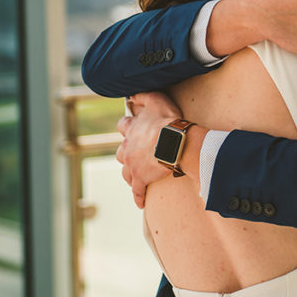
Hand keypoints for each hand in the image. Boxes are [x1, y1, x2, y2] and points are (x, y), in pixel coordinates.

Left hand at [115, 91, 181, 207]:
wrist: (175, 142)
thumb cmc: (168, 121)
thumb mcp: (156, 100)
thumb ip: (144, 95)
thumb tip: (132, 94)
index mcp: (132, 129)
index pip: (123, 126)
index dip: (128, 126)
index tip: (131, 128)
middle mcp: (128, 147)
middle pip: (121, 152)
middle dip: (126, 153)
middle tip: (135, 155)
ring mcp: (133, 165)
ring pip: (126, 172)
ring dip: (130, 174)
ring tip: (136, 177)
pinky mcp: (141, 179)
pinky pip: (137, 190)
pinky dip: (138, 196)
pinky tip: (140, 202)